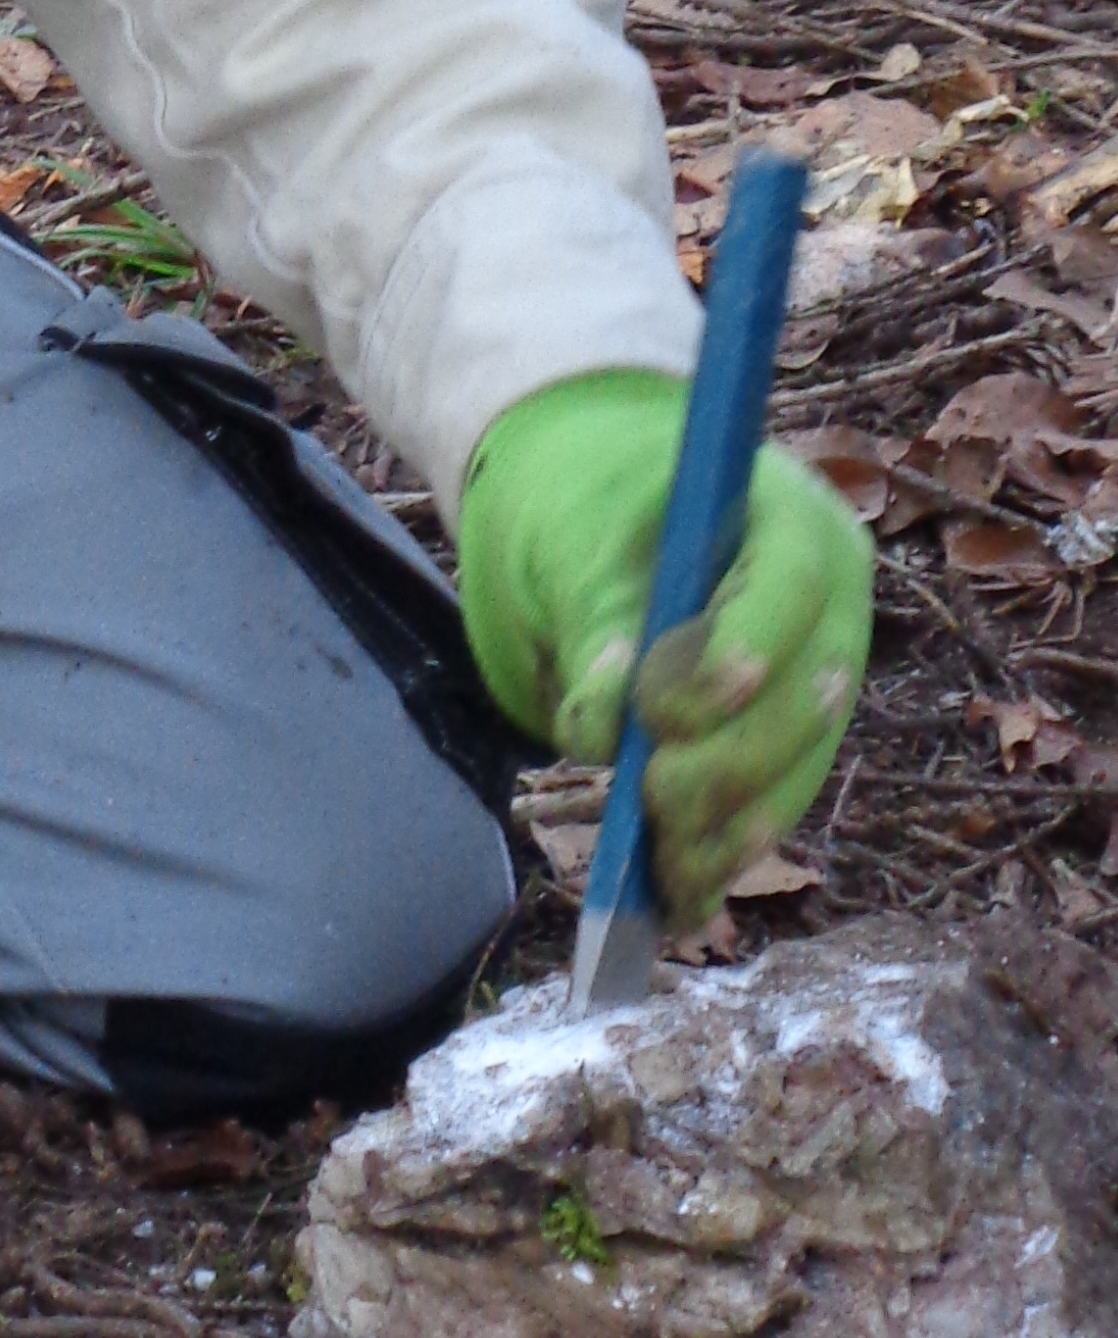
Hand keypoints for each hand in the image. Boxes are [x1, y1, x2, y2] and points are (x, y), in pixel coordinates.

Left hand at [457, 369, 871, 926]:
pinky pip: (772, 802)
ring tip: (663, 879)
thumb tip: (604, 724)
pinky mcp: (791, 740)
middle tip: (654, 800)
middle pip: (809, 695)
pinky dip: (722, 852)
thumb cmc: (589, 508)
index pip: (791, 585)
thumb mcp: (575, 543)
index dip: (744, 649)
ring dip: (729, 830)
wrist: (597, 504)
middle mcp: (830, 604)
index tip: (667, 706)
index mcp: (789, 521)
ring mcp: (820, 677)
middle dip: (729, 760)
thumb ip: (593, 622)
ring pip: (798, 767)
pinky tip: (678, 900)